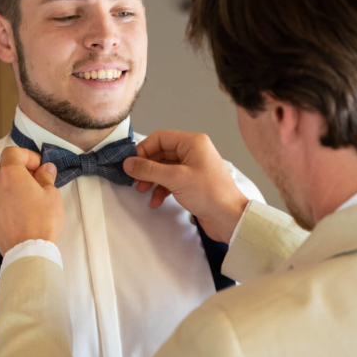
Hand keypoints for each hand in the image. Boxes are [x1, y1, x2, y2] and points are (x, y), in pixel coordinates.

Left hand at [0, 147, 63, 254]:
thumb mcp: (51, 194)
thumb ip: (46, 177)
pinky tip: (20, 208)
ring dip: (10, 183)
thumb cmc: (42, 221)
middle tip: (35, 178)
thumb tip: (45, 169)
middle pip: (3, 166)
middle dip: (19, 168)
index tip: (39, 166)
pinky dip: (5, 197)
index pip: (13, 152)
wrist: (27, 251)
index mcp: (9, 174)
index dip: (27, 156)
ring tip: (28, 194)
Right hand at [123, 131, 248, 243]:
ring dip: (152, 179)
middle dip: (147, 167)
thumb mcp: (175, 178)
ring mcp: (194, 167)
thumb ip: (149, 169)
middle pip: (161, 153)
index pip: (160, 138)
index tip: (131, 164)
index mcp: (193, 142)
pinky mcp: (193, 183)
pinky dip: (162, 189)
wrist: (229, 218)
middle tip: (134, 180)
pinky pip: (171, 180)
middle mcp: (194, 151)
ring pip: (165, 168)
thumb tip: (127, 163)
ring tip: (142, 190)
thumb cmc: (208, 193)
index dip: (143, 149)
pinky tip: (156, 201)